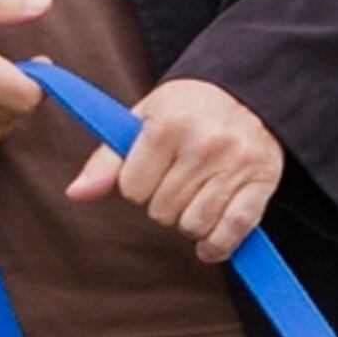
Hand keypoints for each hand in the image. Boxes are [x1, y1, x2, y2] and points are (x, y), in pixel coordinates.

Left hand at [67, 72, 283, 265]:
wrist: (248, 92)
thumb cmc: (188, 108)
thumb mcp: (142, 119)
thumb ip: (106, 159)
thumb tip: (76, 194)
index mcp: (168, 125)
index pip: (132, 188)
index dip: (136, 185)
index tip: (149, 171)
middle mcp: (204, 144)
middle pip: (162, 210)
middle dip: (162, 203)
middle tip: (175, 181)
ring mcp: (235, 165)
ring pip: (194, 224)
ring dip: (188, 222)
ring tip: (192, 199)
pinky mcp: (262, 182)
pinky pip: (234, 229)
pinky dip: (218, 244)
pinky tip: (208, 244)